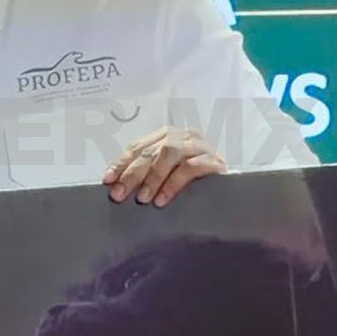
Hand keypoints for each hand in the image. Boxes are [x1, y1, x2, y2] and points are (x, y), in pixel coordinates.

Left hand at [102, 127, 225, 207]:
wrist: (229, 188)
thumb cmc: (192, 181)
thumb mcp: (164, 173)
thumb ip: (145, 171)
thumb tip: (115, 184)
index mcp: (166, 136)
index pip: (138, 147)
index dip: (121, 164)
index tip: (107, 181)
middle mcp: (182, 136)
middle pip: (151, 152)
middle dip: (132, 174)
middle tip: (119, 194)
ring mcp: (199, 146)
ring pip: (169, 155)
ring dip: (152, 177)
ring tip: (143, 198)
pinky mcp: (214, 160)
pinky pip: (189, 168)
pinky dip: (173, 184)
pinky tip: (162, 199)